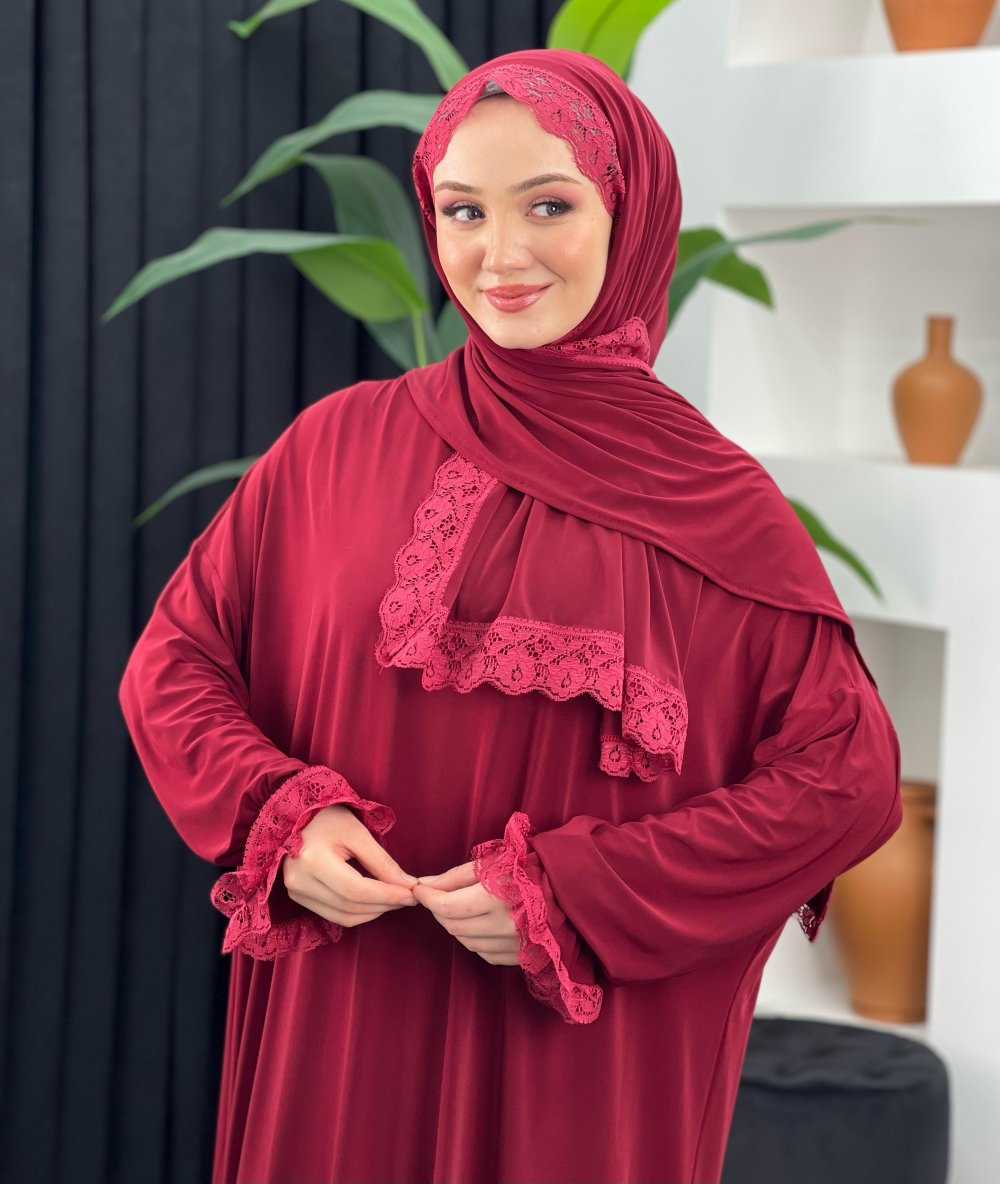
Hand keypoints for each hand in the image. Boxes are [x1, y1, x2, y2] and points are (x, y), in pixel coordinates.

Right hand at [283, 803, 418, 926]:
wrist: (296, 816)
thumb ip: (381, 861)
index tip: (411, 894)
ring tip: (394, 900)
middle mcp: (299, 882)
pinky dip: (357, 913)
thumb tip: (407, 885)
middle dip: (383, 905)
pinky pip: (333, 914)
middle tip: (408, 897)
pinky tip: (374, 902)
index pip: (356, 890)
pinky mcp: (298, 897)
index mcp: (313, 860)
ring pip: (342, 916)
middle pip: (350, 906)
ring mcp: (296, 892)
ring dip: (373, 912)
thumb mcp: (357, 833)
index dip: (386, 895)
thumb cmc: (328, 818)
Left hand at [412, 862, 519, 964]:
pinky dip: (474, 938)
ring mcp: (513, 945)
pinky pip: (483, 952)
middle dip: (439, 909)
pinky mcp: (519, 957)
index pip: (447, 907)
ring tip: (460, 906)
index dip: (427, 898)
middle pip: (453, 926)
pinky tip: (480, 922)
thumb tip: (424, 884)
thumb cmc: (529, 867)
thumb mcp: (492, 862)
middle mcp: (505, 925)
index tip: (418, 889)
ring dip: (455, 924)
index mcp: (497, 897)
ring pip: (465, 941)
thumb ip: (455, 876)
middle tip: (437, 894)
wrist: (568, 888)